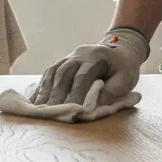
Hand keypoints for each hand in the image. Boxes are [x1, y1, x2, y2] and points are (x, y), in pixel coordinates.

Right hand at [30, 28, 149, 106]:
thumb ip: (110, 93)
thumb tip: (91, 108)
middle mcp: (79, 54)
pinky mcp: (63, 61)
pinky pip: (50, 72)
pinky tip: (36, 99)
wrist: (121, 49)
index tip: (70, 111)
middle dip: (55, 94)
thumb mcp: (126, 80)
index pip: (82, 77)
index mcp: (97, 57)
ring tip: (38, 108)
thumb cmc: (125, 68)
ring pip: (53, 72)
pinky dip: (42, 86)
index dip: (75, 94)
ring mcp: (69, 56)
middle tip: (49, 112)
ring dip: (45, 91)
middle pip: (63, 74)